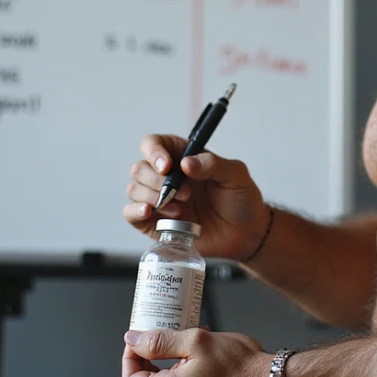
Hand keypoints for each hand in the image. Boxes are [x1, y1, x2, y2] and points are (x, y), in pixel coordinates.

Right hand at [123, 133, 271, 259]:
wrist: (245, 233)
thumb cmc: (241, 199)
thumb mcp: (235, 175)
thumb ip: (213, 164)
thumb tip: (186, 163)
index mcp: (182, 157)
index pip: (153, 143)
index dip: (154, 151)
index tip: (167, 166)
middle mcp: (166, 177)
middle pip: (140, 168)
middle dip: (157, 180)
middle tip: (186, 193)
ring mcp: (159, 199)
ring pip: (134, 189)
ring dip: (153, 197)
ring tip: (180, 209)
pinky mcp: (155, 223)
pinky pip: (130, 214)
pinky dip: (135, 212)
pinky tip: (151, 213)